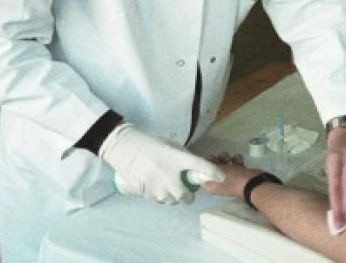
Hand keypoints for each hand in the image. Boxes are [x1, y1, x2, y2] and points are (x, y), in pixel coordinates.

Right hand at [99, 123, 224, 203]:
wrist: (125, 149)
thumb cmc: (150, 144)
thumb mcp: (170, 145)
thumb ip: (184, 157)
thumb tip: (195, 168)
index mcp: (176, 158)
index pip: (200, 166)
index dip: (213, 173)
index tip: (221, 177)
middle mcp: (169, 175)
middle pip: (186, 196)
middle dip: (188, 196)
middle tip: (187, 191)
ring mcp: (157, 186)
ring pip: (172, 200)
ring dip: (174, 197)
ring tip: (169, 187)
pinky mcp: (146, 193)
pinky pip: (159, 200)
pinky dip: (161, 196)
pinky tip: (157, 187)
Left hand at [201, 153, 260, 197]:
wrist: (253, 183)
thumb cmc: (233, 179)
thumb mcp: (218, 171)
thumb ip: (209, 165)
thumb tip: (204, 162)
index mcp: (211, 186)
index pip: (203, 175)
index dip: (205, 165)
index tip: (209, 158)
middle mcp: (219, 183)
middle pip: (214, 168)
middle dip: (218, 160)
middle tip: (220, 157)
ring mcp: (230, 178)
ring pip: (225, 164)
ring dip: (228, 159)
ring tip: (232, 158)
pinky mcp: (239, 173)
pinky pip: (235, 164)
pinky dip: (237, 161)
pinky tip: (240, 160)